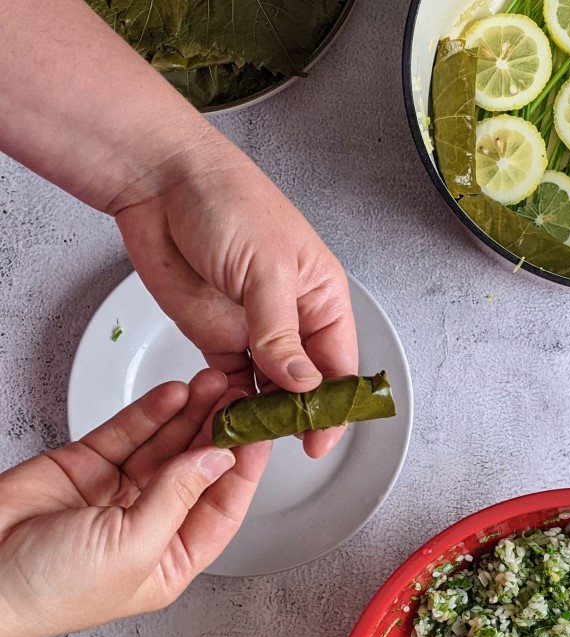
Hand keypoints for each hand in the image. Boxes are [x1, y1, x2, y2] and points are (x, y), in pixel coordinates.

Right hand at [0, 369, 269, 636]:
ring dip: (190, 414)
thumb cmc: (50, 590)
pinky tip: (175, 393)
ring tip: (214, 382)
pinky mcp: (88, 466)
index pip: (221, 507)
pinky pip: (128, 433)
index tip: (260, 431)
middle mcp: (150, 524)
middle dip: (219, 431)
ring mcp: (118, 492)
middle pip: (196, 469)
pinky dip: (151, 411)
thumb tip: (217, 460)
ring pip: (165, 444)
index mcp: (170, 559)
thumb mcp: (131, 548)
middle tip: (240, 395)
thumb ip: (176, 498)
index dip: (244, 468)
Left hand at [112, 133, 358, 458]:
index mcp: (319, 295)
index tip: (322, 438)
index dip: (334, 404)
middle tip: (282, 445)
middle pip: (304, 382)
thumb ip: (282, 333)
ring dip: (262, 414)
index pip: (338, 362)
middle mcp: (291, 317)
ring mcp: (252, 329)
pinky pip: (230, 380)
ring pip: (267, 386)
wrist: (159, 185)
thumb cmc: (225, 203)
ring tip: (251, 439)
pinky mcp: (216, 336)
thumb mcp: (265, 269)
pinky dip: (230, 401)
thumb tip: (305, 385)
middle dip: (297, 415)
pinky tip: (227, 416)